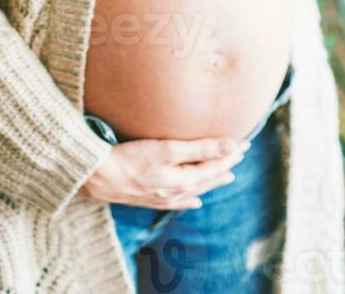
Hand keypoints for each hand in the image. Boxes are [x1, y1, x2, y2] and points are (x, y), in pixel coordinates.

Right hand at [78, 135, 250, 208]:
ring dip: (212, 180)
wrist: (99, 177)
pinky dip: (190, 200)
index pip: (215, 164)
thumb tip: (230, 148)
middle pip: (208, 176)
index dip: (230, 153)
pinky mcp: (150, 199)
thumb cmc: (131, 158)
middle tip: (240, 153)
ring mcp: (164, 197)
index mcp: (184, 179)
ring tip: (226, 176)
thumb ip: (200, 149)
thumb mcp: (167, 149)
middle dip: (225, 164)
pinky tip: (195, 201)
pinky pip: (178, 202)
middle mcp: (177, 191)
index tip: (245, 142)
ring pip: (196, 189)